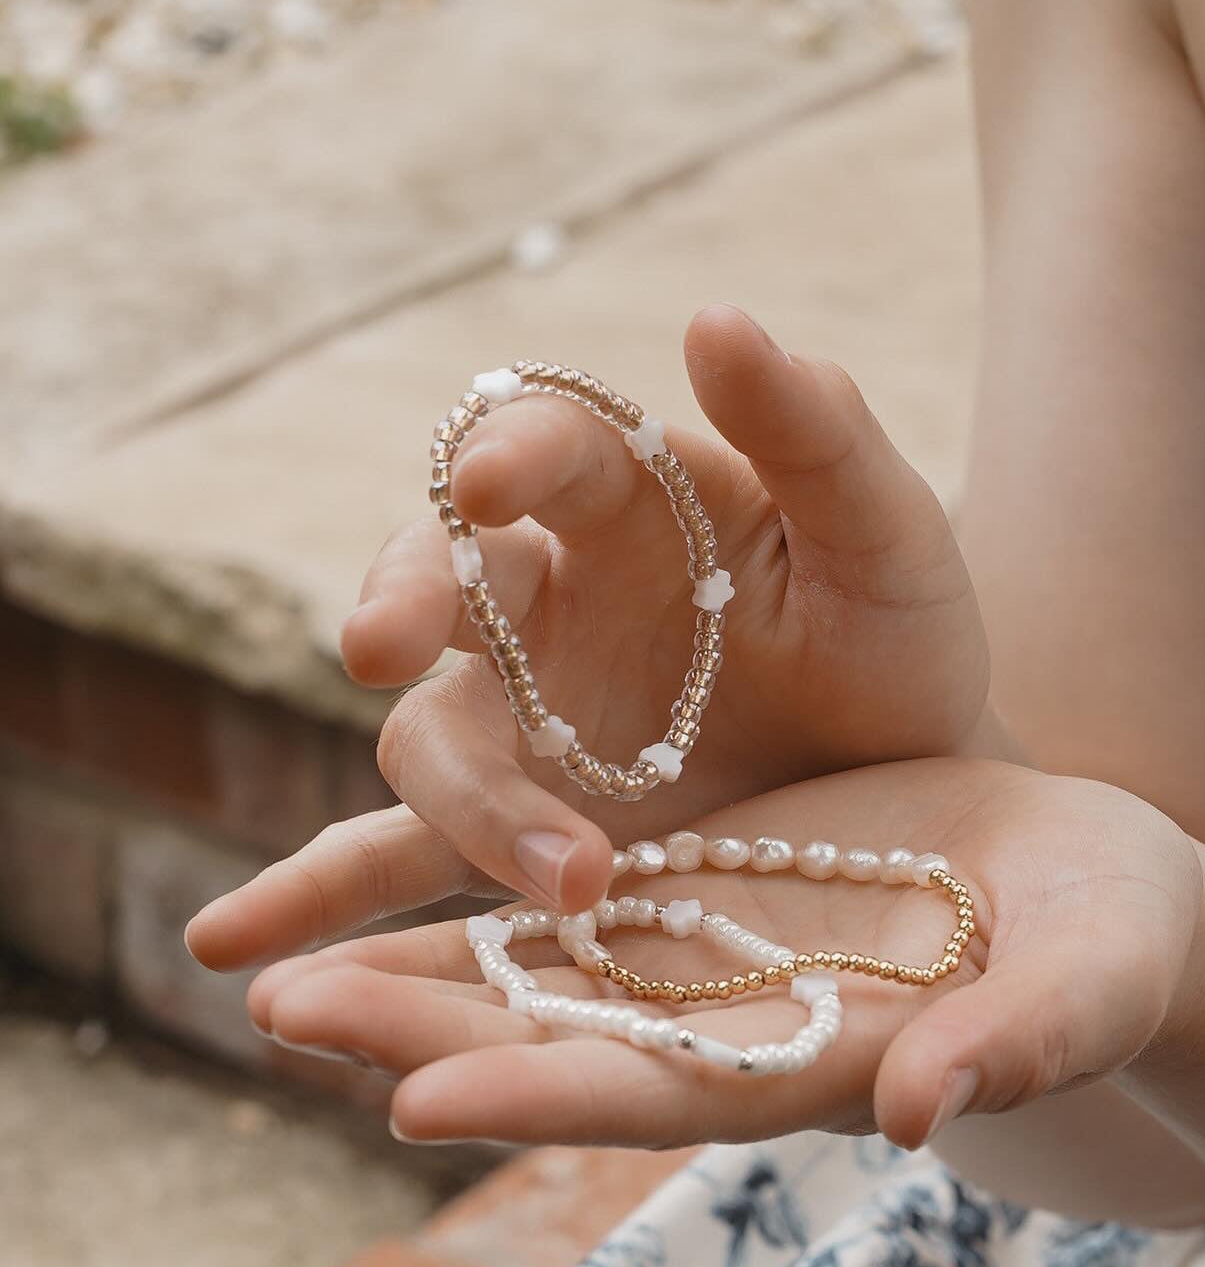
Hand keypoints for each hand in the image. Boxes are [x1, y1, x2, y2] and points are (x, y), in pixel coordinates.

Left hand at [237, 757, 1203, 1151]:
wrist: (1088, 886)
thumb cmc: (1115, 946)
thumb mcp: (1089, 983)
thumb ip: (1013, 1045)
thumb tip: (917, 1112)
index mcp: (817, 1066)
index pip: (664, 1094)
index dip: (546, 1099)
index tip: (420, 1103)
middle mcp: (731, 1024)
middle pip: (561, 1041)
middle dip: (426, 1035)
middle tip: (283, 1012)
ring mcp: (706, 956)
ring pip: (537, 973)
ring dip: (409, 973)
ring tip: (264, 969)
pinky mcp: (699, 881)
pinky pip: (565, 894)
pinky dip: (469, 892)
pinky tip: (360, 887)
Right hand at [329, 306, 985, 916]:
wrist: (909, 792)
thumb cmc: (899, 641)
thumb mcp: (890, 542)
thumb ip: (819, 437)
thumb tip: (714, 315)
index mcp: (634, 501)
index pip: (547, 449)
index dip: (504, 458)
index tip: (482, 485)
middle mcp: (549, 601)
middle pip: (443, 585)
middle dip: (405, 602)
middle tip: (384, 648)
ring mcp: (524, 723)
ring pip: (434, 741)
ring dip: (471, 804)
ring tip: (573, 877)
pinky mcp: (519, 832)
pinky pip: (402, 863)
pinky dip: (314, 907)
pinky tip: (232, 951)